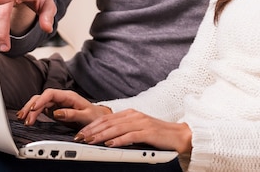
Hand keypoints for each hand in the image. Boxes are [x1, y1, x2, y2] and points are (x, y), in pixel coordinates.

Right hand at [16, 89, 104, 126]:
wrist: (98, 118)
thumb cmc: (94, 116)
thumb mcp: (86, 116)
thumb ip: (72, 114)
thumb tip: (56, 113)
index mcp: (69, 96)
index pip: (51, 93)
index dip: (41, 100)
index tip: (34, 108)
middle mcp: (61, 98)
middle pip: (42, 97)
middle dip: (31, 106)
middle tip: (24, 118)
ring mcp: (56, 104)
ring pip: (39, 103)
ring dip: (30, 110)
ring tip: (22, 119)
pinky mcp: (54, 110)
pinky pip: (40, 109)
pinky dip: (33, 113)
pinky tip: (27, 118)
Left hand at [76, 109, 191, 154]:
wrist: (178, 135)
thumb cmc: (157, 135)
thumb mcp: (137, 129)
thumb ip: (123, 130)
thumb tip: (105, 138)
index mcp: (130, 114)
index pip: (106, 118)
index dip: (92, 125)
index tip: (80, 132)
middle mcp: (134, 116)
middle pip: (108, 122)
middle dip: (92, 130)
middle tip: (80, 138)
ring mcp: (141, 123)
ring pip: (116, 128)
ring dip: (101, 136)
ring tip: (90, 142)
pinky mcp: (148, 132)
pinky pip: (131, 136)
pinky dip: (119, 140)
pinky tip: (110, 145)